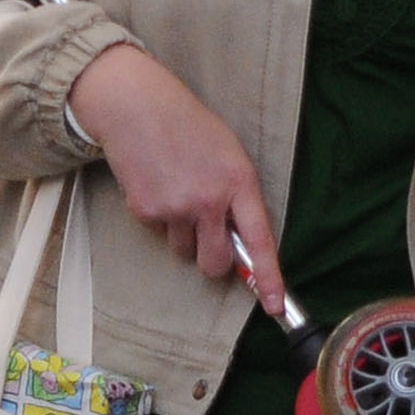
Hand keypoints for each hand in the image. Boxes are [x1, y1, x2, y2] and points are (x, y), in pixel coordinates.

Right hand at [67, 42, 282, 308]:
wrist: (138, 108)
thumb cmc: (191, 129)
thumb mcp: (230, 155)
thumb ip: (239, 197)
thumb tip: (241, 242)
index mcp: (239, 182)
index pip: (259, 240)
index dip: (268, 277)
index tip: (276, 306)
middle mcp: (209, 200)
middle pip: (216, 264)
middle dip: (214, 260)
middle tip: (208, 236)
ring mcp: (176, 208)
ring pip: (185, 252)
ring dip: (184, 236)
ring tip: (178, 195)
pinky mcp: (145, 212)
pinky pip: (160, 236)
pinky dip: (161, 220)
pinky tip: (158, 188)